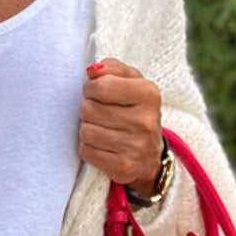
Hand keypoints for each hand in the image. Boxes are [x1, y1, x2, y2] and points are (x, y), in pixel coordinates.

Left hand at [79, 59, 163, 194]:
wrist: (149, 153)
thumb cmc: (133, 109)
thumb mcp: (130, 82)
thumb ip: (111, 68)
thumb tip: (92, 70)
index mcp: (149, 94)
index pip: (102, 86)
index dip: (91, 88)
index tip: (95, 92)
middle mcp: (146, 121)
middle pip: (89, 109)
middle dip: (88, 109)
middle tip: (100, 113)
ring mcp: (136, 147)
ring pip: (86, 131)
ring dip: (87, 129)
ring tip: (102, 129)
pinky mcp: (124, 167)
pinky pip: (86, 151)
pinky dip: (88, 147)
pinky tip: (103, 145)